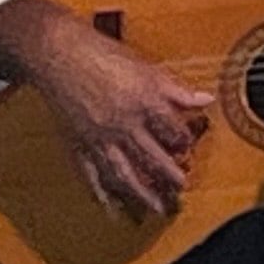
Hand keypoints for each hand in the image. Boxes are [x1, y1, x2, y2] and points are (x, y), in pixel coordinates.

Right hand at [34, 12, 213, 220]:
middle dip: (169, 178)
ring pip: (125, 174)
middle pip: (153, 159)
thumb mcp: (146, 67)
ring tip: (156, 210)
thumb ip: (177, 89)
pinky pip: (92, 175)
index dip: (184, 143)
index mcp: (145, 103)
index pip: (174, 132)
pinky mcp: (79, 144)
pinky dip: (102, 195)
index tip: (188, 149)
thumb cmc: (101, 54)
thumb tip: (206, 99)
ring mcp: (100, 138)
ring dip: (142, 195)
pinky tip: (112, 210)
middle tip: (180, 192)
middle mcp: (124, 125)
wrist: (57, 53)